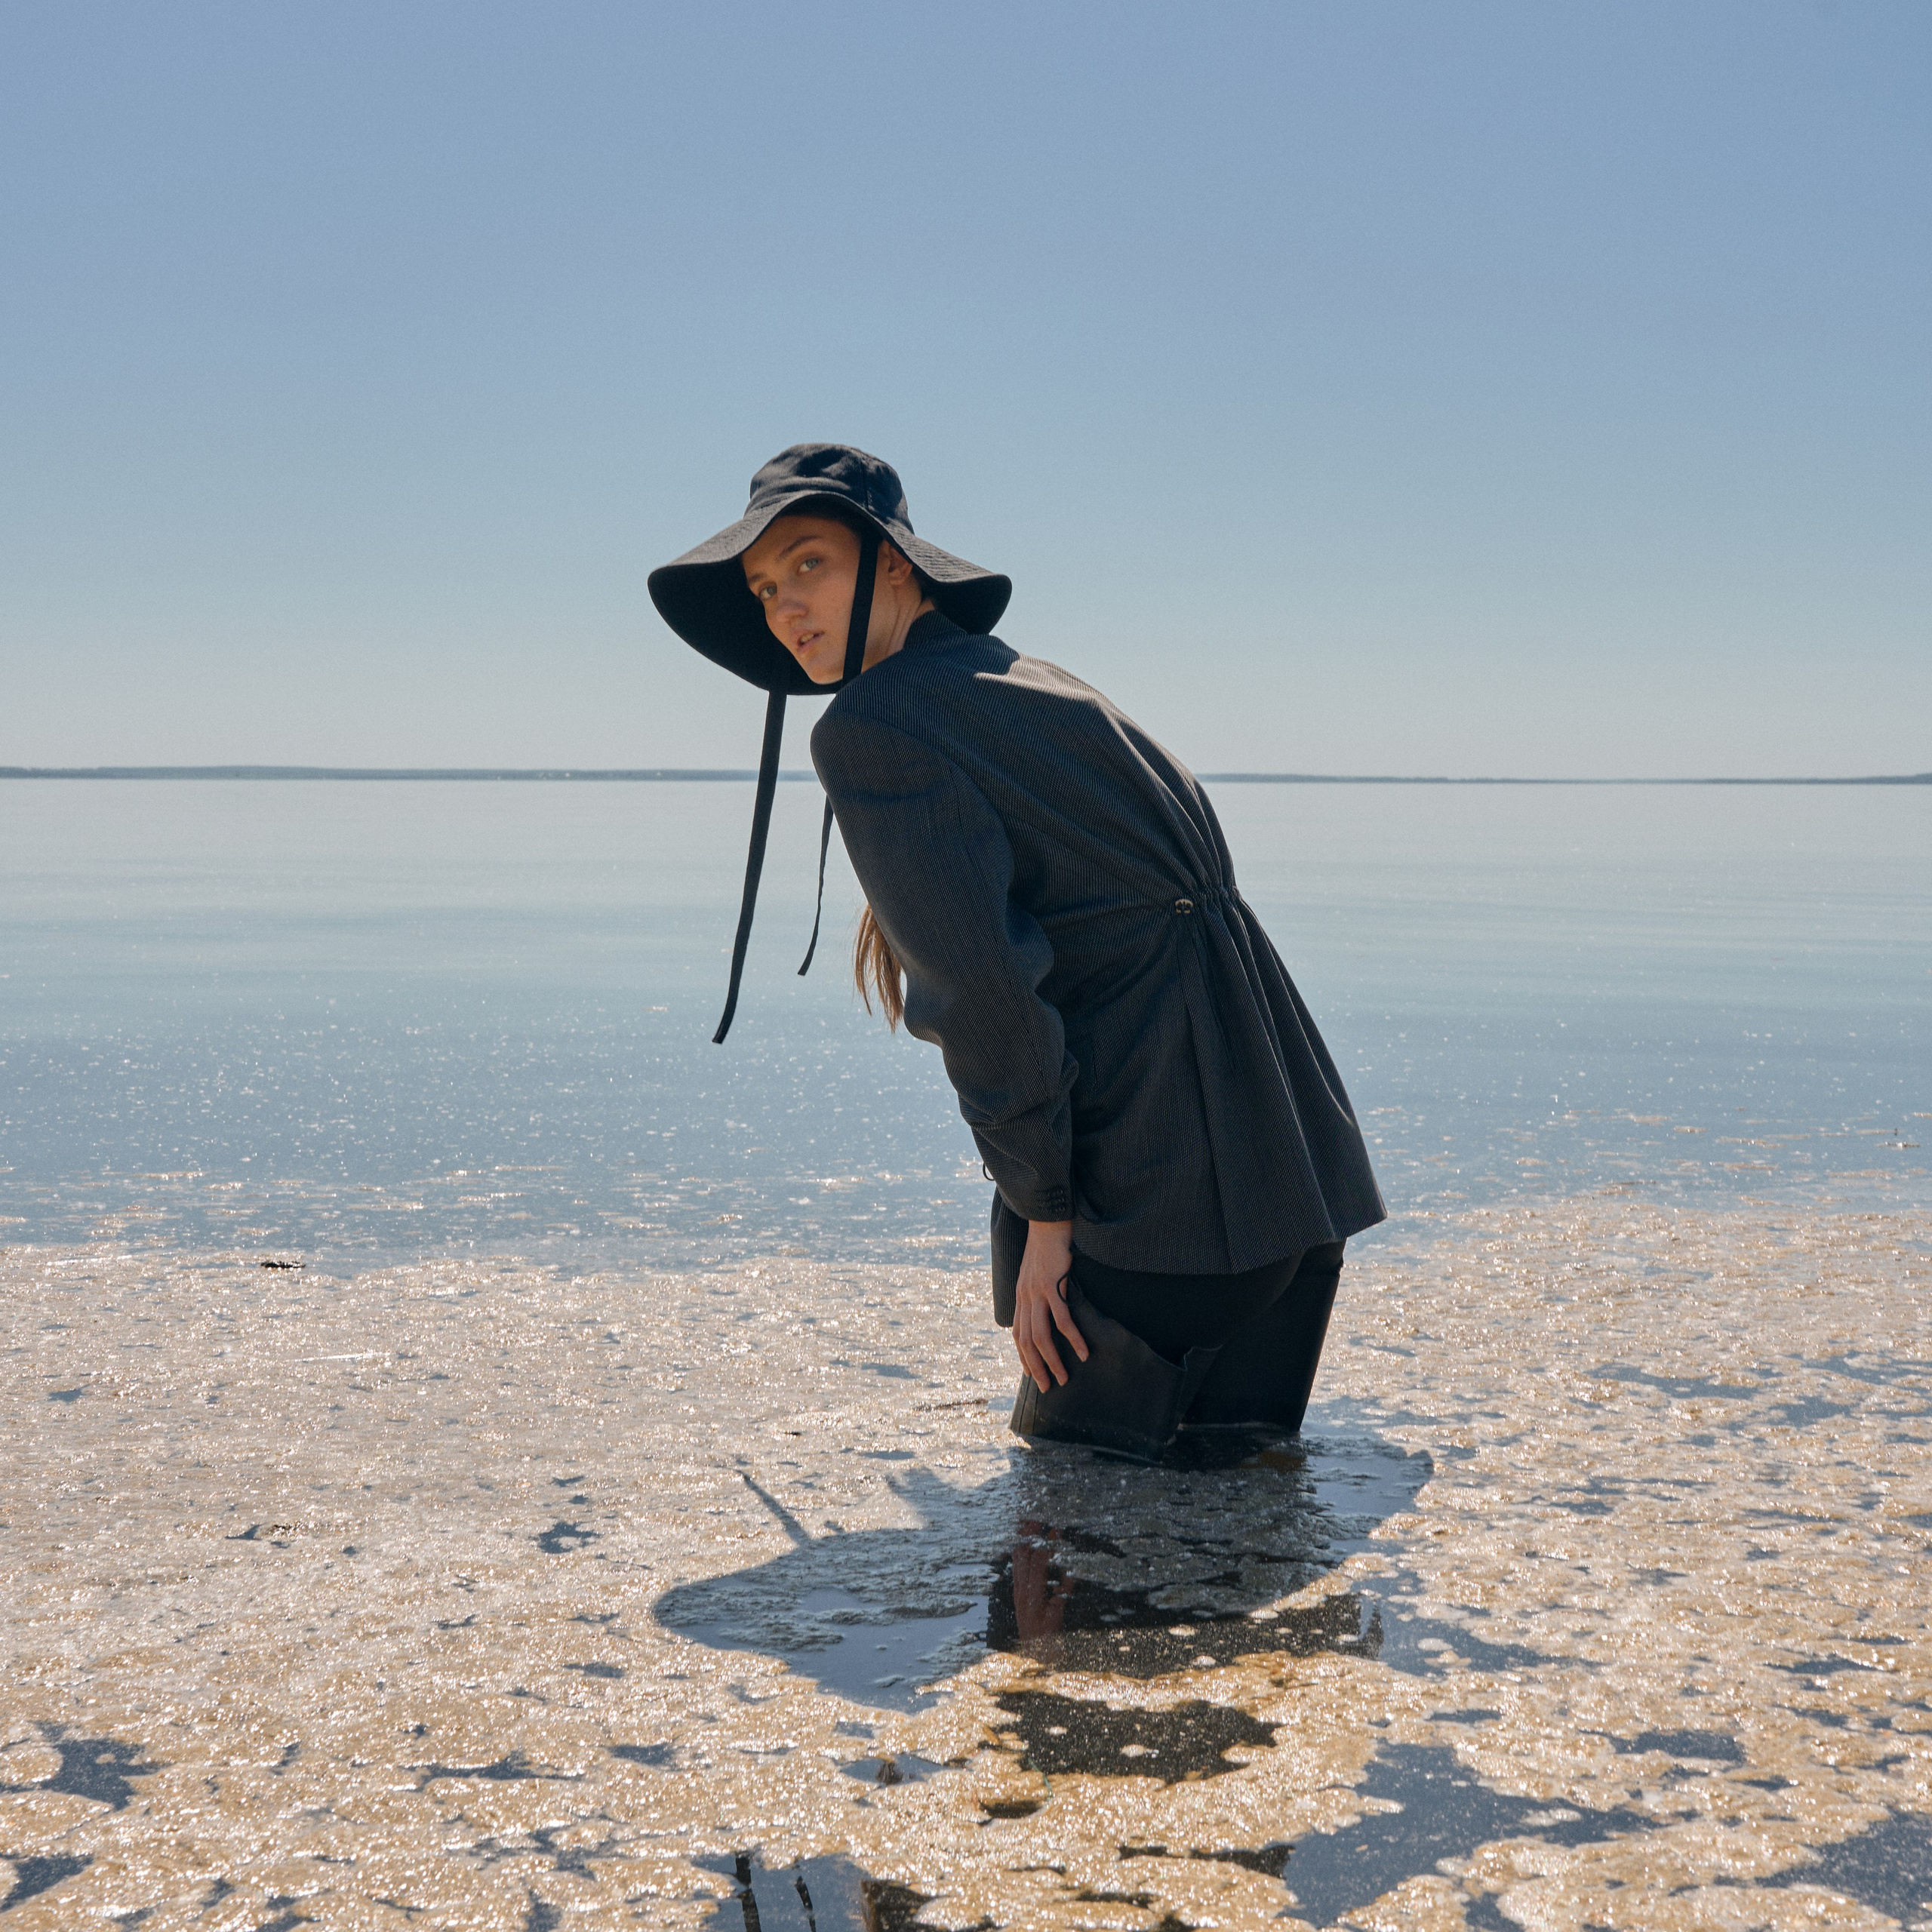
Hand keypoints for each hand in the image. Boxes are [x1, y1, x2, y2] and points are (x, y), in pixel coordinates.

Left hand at [1013, 1219, 1086, 1393]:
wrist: (1048, 1220)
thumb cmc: (1048, 1245)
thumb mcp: (1037, 1271)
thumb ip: (1039, 1290)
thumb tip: (1047, 1305)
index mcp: (1021, 1295)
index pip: (1017, 1333)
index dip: (1023, 1355)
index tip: (1030, 1373)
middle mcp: (1024, 1297)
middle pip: (1026, 1341)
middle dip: (1036, 1367)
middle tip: (1047, 1387)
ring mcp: (1036, 1292)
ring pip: (1041, 1336)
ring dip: (1052, 1360)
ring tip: (1064, 1377)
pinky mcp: (1052, 1285)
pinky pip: (1063, 1318)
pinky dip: (1072, 1337)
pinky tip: (1082, 1351)